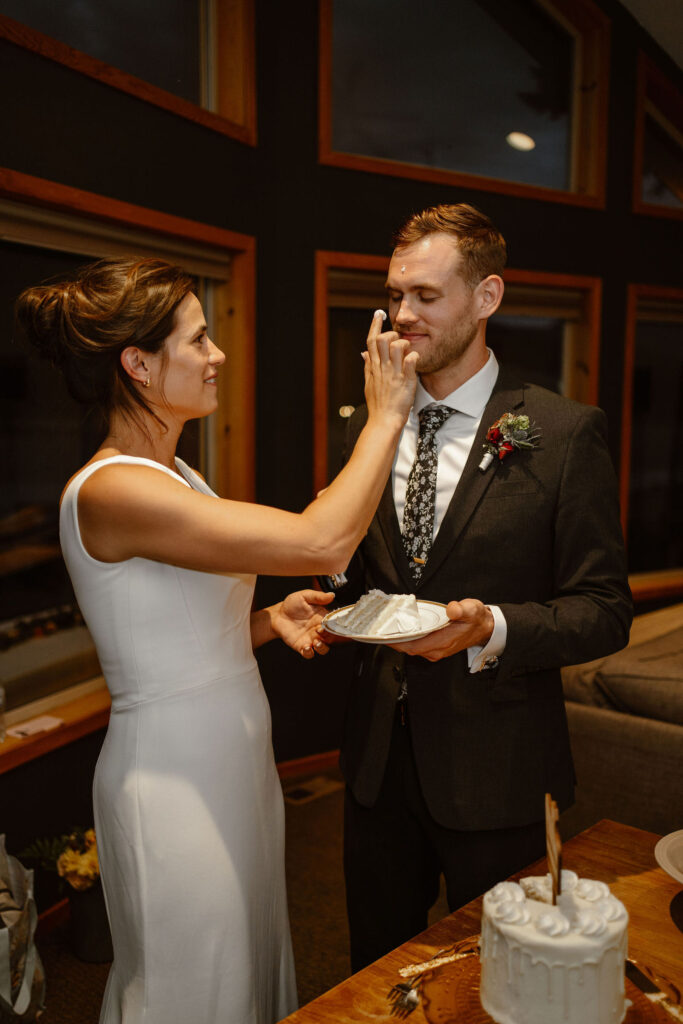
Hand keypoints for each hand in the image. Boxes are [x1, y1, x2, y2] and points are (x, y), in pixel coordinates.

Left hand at [272, 589, 334, 658]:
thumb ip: (318, 596)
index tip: (329, 624)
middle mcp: (318, 630)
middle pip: (331, 638)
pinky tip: (306, 647)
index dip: (334, 626)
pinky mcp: (301, 646)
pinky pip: (309, 654)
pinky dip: (309, 653)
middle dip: (330, 638)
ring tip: (317, 642)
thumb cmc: (291, 605)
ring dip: (322, 647)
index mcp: (322, 618)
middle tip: (322, 632)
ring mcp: (311, 639)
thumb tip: (331, 595)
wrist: (278, 615)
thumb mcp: (304, 596)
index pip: (334, 624)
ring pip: (323, 648)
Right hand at [363, 310, 417, 429]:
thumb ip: (368, 367)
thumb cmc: (378, 405)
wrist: (384, 422)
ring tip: (408, 351)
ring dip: (404, 343)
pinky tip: (415, 359)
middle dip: (391, 333)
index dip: (375, 325)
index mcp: (373, 368)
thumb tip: (363, 354)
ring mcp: (394, 374)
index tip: (378, 313)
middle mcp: (382, 368)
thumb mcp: (369, 384)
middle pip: (382, 339)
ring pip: (397, 346)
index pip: (371, 341)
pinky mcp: (406, 381)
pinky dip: (415, 356)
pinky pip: (411, 361)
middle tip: (398, 339)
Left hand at [389, 599, 493, 661]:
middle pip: (408, 648)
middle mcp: (437, 650)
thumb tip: (452, 609)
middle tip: (378, 630)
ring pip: (411, 648)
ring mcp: (436, 650)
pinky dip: (405, 640)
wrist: (485, 628)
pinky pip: (416, 646)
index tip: (383, 636)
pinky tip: (399, 631)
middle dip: (392, 640)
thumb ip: (461, 610)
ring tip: (384, 629)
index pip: (414, 646)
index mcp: (443, 642)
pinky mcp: (435, 648)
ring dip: (398, 640)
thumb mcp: (471, 609)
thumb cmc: (476, 619)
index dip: (397, 642)